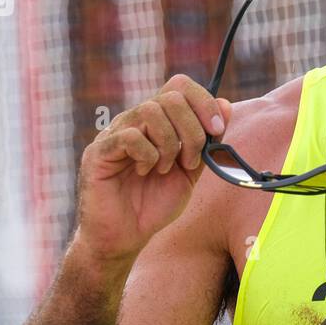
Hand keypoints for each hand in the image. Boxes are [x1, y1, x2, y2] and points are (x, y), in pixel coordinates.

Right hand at [73, 74, 231, 263]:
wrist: (124, 238)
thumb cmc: (153, 205)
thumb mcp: (191, 172)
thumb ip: (207, 142)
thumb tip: (226, 105)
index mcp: (157, 122)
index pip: (180, 86)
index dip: (204, 102)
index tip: (217, 131)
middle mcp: (134, 121)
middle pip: (171, 97)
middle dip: (192, 129)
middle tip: (191, 161)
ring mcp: (115, 133)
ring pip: (151, 110)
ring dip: (170, 143)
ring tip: (166, 168)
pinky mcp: (99, 152)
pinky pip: (130, 136)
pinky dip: (148, 155)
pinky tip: (146, 172)